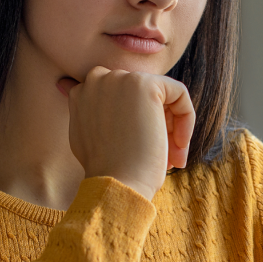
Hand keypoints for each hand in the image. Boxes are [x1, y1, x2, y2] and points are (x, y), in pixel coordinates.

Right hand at [59, 66, 195, 200]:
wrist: (115, 183)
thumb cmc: (105, 170)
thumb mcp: (85, 136)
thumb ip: (87, 111)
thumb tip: (76, 91)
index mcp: (81, 92)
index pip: (121, 99)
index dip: (135, 124)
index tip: (140, 150)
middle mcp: (97, 79)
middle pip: (141, 97)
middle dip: (155, 126)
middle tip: (163, 157)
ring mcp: (120, 78)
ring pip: (161, 97)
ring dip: (170, 128)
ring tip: (171, 159)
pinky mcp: (145, 84)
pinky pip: (178, 93)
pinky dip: (186, 118)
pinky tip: (179, 145)